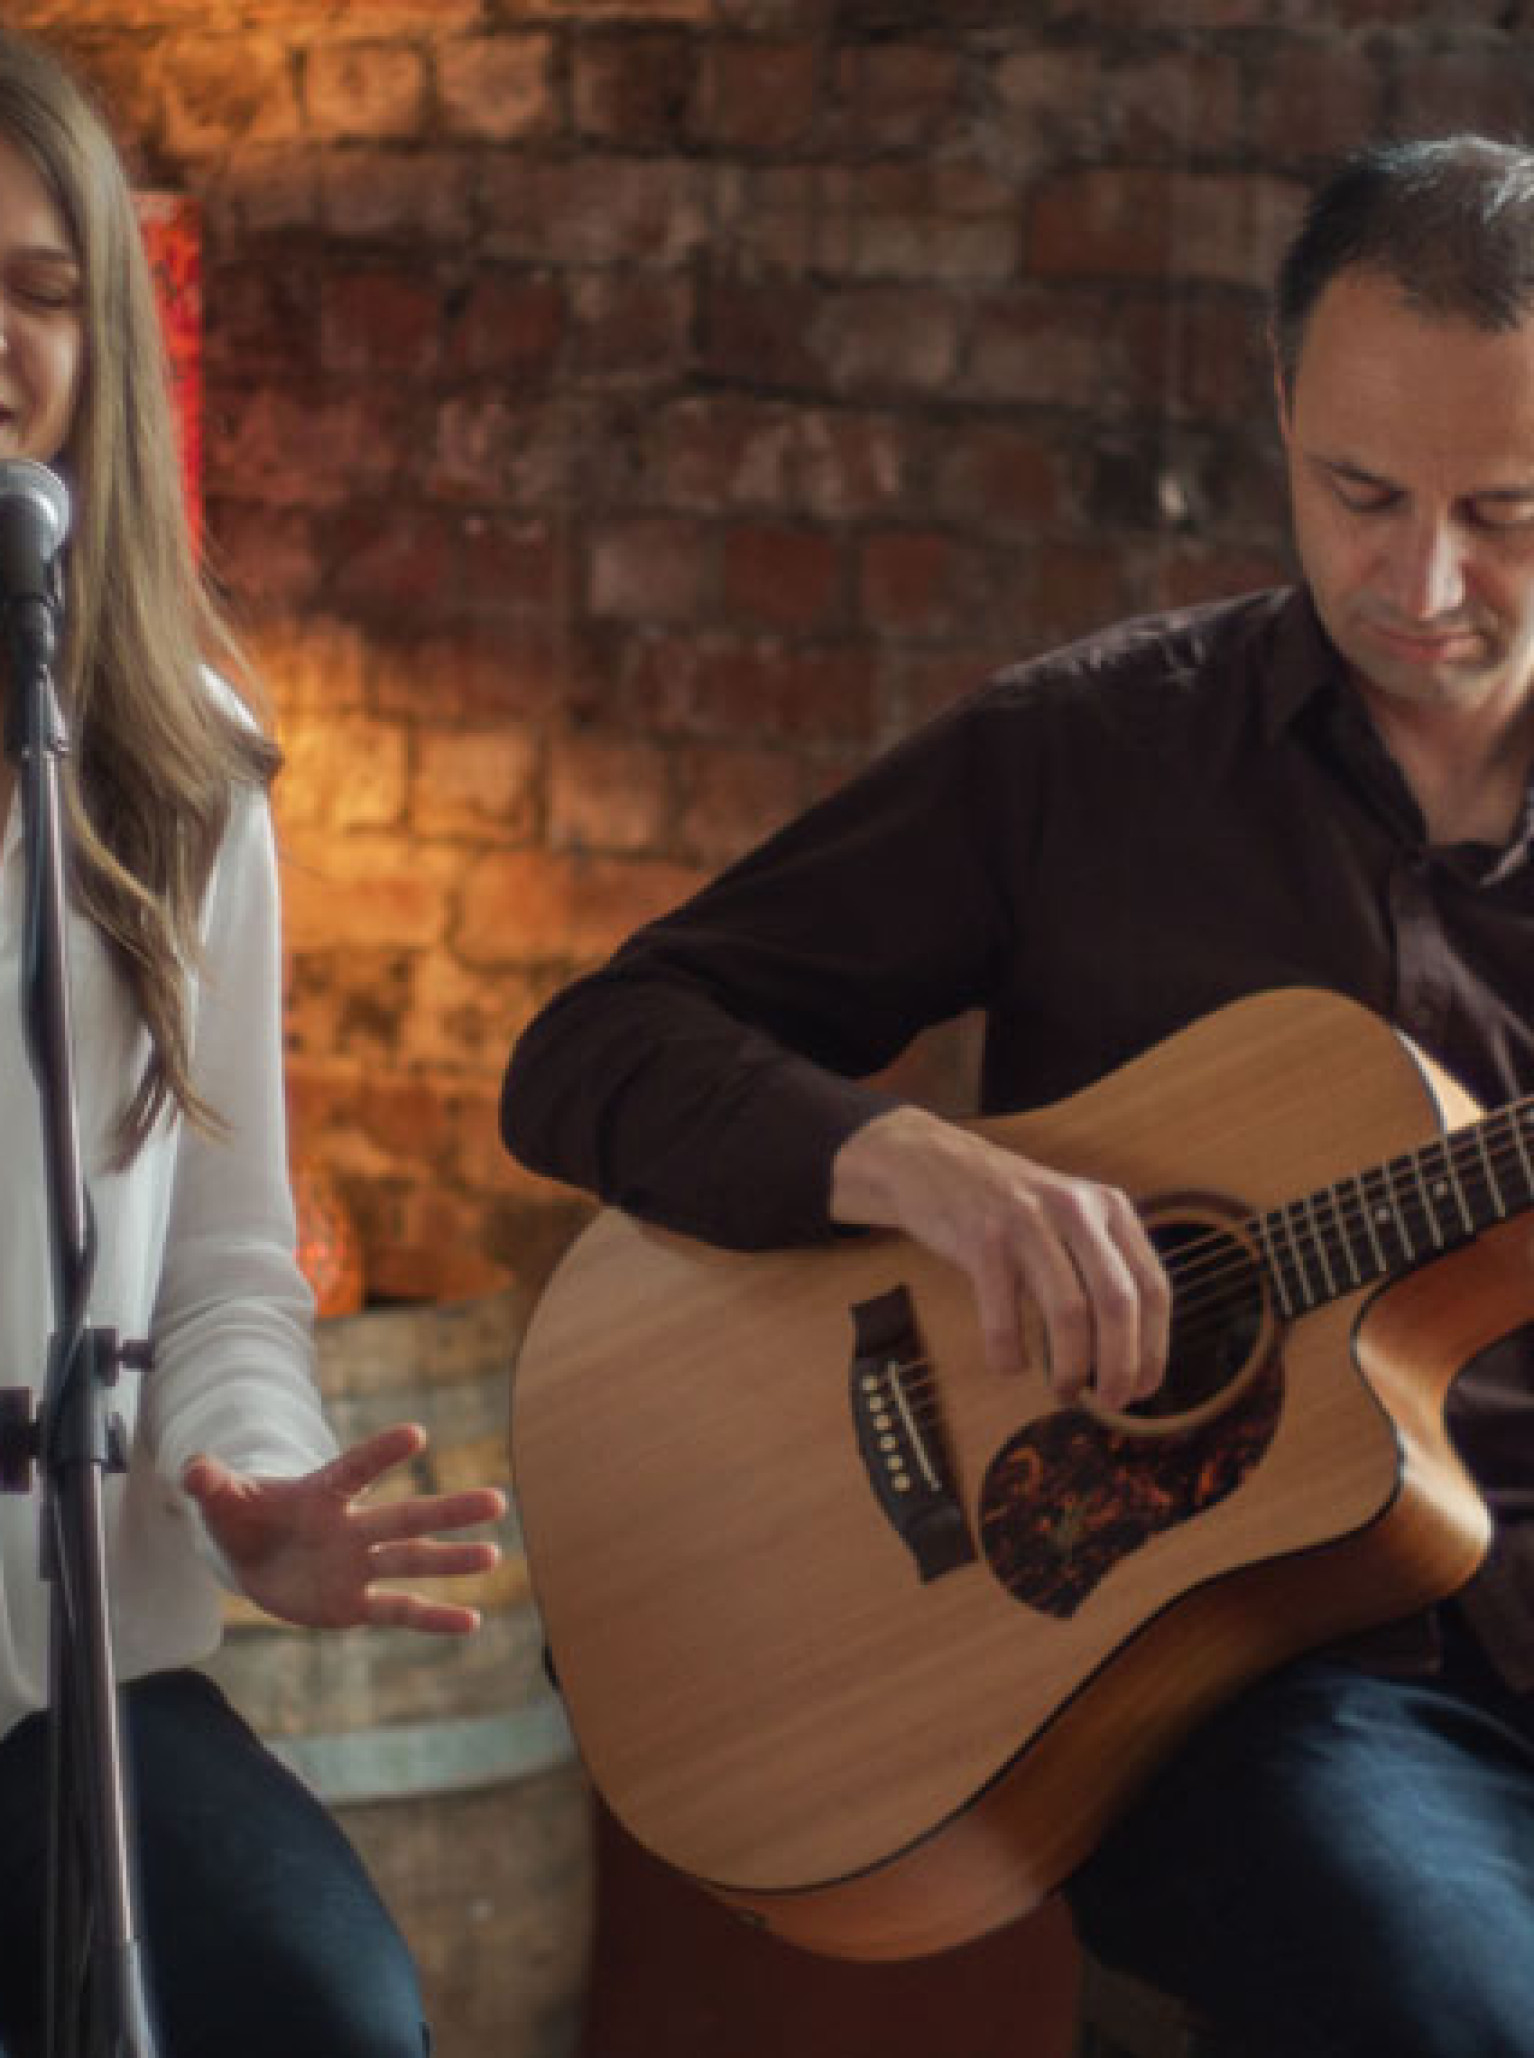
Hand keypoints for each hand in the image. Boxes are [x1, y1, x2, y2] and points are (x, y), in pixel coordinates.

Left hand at [183, 1422, 507, 1635]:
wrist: (254, 1556)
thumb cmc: (243, 1516)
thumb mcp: (222, 1499)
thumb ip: (212, 1482)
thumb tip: (191, 1467)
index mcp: (323, 1493)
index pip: (355, 1469)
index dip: (381, 1453)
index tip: (416, 1435)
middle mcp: (352, 1526)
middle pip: (405, 1518)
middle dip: (449, 1511)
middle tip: (497, 1500)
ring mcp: (359, 1565)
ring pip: (413, 1561)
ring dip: (452, 1560)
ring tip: (494, 1556)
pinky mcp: (356, 1603)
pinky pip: (400, 1610)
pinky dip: (433, 1617)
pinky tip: (470, 1622)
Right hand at [830, 1105, 1168, 1409]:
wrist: (934, 1165)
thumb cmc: (1008, 1210)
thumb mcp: (1069, 1219)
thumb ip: (1101, 1268)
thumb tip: (1129, 1358)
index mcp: (1109, 1208)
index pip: (1152, 1287)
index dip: (1154, 1348)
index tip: (1143, 1389)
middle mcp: (1076, 1209)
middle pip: (1118, 1303)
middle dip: (1120, 1366)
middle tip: (1110, 1403)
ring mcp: (1027, 1222)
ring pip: (1069, 1313)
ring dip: (1071, 1368)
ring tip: (1064, 1391)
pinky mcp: (982, 1240)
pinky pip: (1004, 1319)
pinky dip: (1010, 1355)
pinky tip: (1010, 1363)